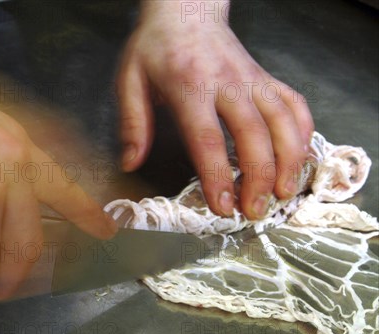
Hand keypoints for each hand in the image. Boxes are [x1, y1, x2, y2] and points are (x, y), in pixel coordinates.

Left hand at [117, 0, 313, 218]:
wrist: (186, 9)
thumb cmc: (155, 47)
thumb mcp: (130, 79)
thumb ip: (133, 123)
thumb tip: (131, 163)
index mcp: (189, 86)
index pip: (207, 138)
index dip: (217, 176)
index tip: (223, 206)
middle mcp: (227, 83)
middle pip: (253, 134)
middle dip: (259, 178)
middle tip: (254, 211)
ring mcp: (252, 78)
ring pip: (282, 120)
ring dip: (289, 160)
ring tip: (284, 193)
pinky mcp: (266, 77)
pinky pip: (294, 103)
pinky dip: (303, 131)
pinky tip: (301, 156)